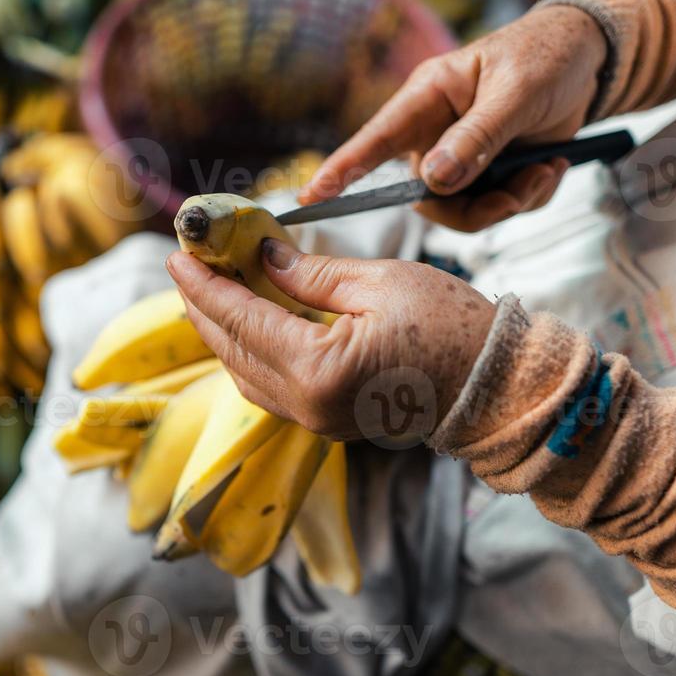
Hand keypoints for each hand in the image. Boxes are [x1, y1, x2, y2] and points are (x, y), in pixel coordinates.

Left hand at [166, 241, 495, 441]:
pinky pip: (269, 386)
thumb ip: (311, 273)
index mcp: (316, 369)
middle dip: (203, 306)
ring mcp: (315, 420)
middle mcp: (306, 405)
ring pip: (245, 373)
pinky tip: (246, 323)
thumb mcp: (379, 283)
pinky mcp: (326, 421)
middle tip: (186, 266)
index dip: (204, 284)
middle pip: (232, 350)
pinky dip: (250, 352)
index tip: (178, 254)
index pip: (240, 319)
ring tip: (208, 290)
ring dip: (223, 332)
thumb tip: (263, 259)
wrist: (496, 387)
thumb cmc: (453, 328)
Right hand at [300, 5, 607, 231]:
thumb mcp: (516, 94)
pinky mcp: (488, 174)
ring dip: (508, 202)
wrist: (587, 61)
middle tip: (518, 189)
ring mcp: (461, 158)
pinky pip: (496, 208)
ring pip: (464, 211)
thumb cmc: (545, 58)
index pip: (375, 139)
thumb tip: (434, 182)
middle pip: (428, 197)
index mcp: (429, 99)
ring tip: (544, 169)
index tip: (310, 197)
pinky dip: (528, 196)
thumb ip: (476, 138)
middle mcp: (436, 133)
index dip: (341, 170)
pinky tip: (549, 165)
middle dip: (476, 206)